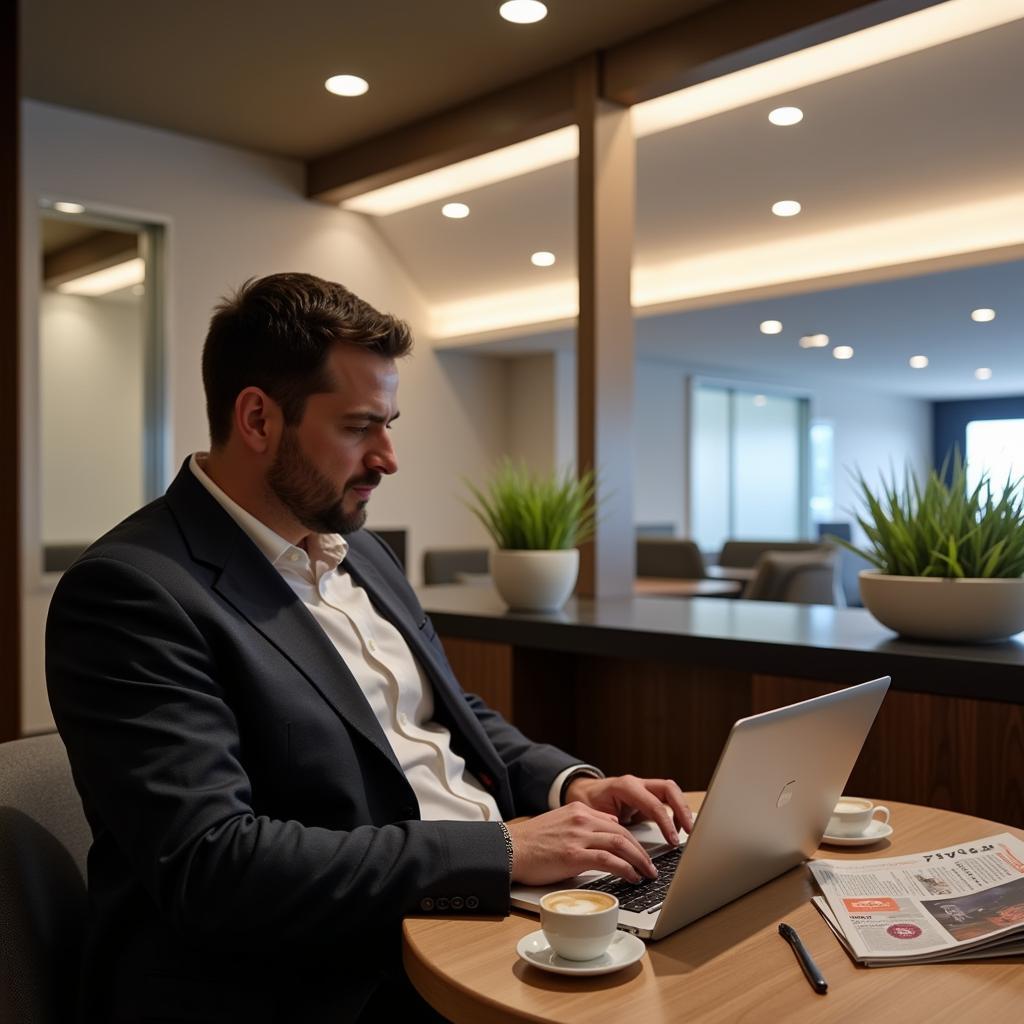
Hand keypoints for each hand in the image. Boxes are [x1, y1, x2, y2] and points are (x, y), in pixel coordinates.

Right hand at [505, 803, 657, 885]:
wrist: (508, 849)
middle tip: (652, 866)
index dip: (633, 840)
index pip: (615, 824)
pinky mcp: (574, 855)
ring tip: (648, 873)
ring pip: (620, 844)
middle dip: (641, 851)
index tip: (641, 853)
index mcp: (578, 810)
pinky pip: (608, 860)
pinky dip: (625, 869)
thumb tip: (608, 830)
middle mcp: (581, 819)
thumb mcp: (560, 824)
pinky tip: (632, 877)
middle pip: (623, 833)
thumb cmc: (531, 843)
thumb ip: (584, 825)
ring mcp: (578, 836)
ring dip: (639, 860)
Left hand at [564, 774, 692, 845]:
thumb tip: (624, 847)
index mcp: (625, 787)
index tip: (672, 840)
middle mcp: (637, 784)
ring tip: (687, 832)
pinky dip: (675, 814)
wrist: (581, 794)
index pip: (653, 803)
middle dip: (682, 810)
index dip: (666, 823)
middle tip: (690, 831)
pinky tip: (675, 830)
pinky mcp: (647, 797)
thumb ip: (611, 827)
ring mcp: (644, 788)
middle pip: (669, 789)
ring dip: (682, 810)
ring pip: (671, 792)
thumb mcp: (595, 816)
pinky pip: (667, 801)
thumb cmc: (586, 804)